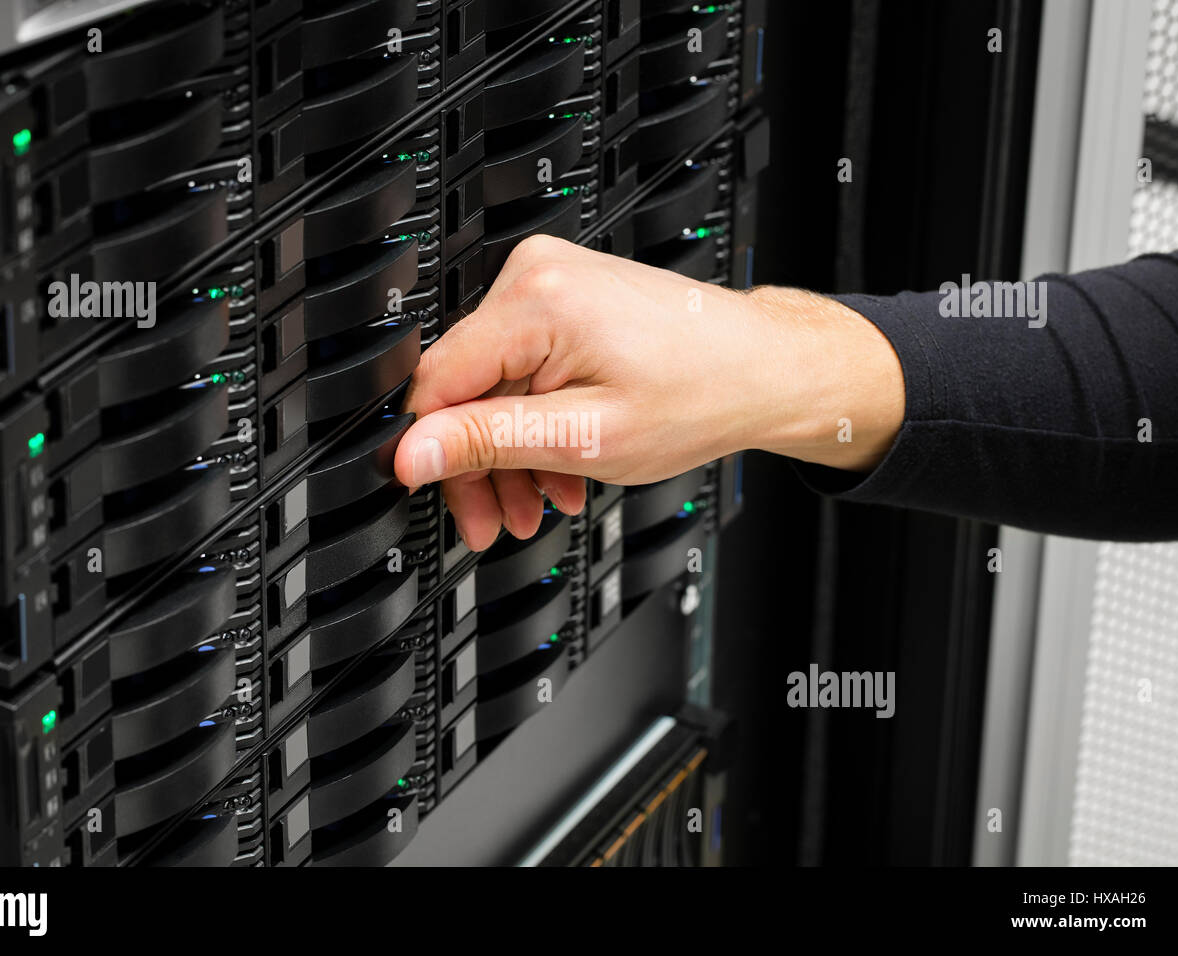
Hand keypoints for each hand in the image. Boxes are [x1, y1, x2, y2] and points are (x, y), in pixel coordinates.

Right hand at [392, 235, 903, 549]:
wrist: (765, 369)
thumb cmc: (702, 392)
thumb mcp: (585, 437)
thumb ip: (489, 441)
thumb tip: (413, 452)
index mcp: (535, 300)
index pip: (436, 382)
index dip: (432, 451)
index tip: (441, 495)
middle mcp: (536, 276)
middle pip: (465, 386)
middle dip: (480, 464)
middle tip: (493, 521)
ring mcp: (552, 284)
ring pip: (495, 386)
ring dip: (513, 453)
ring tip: (540, 503)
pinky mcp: (567, 300)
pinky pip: (525, 369)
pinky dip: (537, 423)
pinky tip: (559, 467)